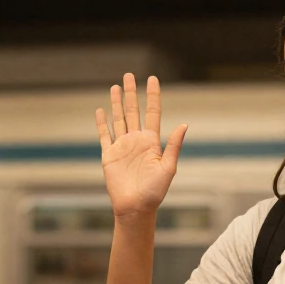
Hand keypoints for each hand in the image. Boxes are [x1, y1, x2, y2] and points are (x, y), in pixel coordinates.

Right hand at [95, 73, 188, 218]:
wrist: (135, 208)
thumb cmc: (154, 192)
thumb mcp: (168, 168)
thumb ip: (173, 145)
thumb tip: (184, 124)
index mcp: (152, 141)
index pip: (152, 112)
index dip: (152, 95)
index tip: (152, 79)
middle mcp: (136, 141)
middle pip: (133, 111)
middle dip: (131, 93)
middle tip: (129, 75)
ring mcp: (122, 147)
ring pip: (119, 119)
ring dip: (116, 103)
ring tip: (115, 87)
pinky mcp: (109, 155)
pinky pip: (104, 135)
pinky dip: (101, 123)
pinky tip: (100, 110)